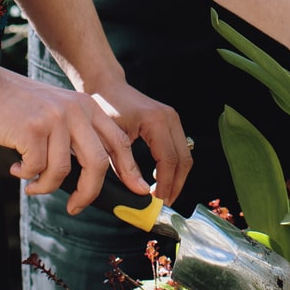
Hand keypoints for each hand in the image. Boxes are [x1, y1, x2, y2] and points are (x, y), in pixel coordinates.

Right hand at [0, 70, 150, 213]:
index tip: (137, 191)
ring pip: (63, 171)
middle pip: (98, 162)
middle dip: (89, 192)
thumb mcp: (56, 112)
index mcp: (86, 106)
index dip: (130, 169)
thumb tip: (91, 179)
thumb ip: (75, 136)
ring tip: (32, 184)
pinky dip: (27, 176)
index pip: (118, 141)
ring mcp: (54, 119)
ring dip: (47, 186)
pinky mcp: (31, 129)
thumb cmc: (16, 108)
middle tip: (76, 206)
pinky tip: (17, 169)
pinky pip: (37, 168)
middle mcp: (75, 110)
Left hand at [84, 76, 192, 205]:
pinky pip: (179, 149)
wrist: (107, 85)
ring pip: (185, 156)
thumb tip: (138, 192)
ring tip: (162, 195)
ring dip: (177, 178)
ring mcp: (173, 119)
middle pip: (183, 160)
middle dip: (175, 185)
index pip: (169, 161)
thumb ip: (123, 166)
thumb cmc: (104, 107)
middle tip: (163, 204)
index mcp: (157, 121)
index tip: (157, 202)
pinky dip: (174, 167)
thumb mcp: (110, 139)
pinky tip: (160, 179)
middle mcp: (170, 118)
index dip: (165, 185)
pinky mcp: (171, 122)